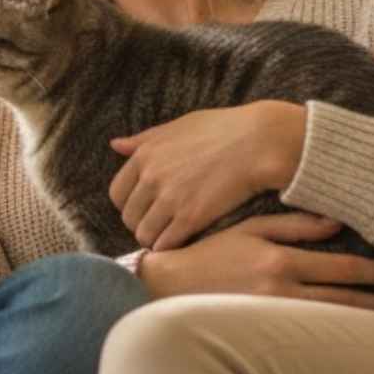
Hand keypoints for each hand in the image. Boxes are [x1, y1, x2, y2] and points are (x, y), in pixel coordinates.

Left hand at [109, 101, 305, 251]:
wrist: (259, 142)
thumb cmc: (222, 129)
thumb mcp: (178, 126)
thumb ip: (144, 139)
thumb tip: (115, 145)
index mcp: (144, 155)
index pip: (117, 194)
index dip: (129, 205)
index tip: (145, 209)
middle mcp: (151, 178)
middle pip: (129, 218)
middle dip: (142, 224)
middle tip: (160, 226)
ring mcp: (169, 199)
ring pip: (144, 235)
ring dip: (155, 239)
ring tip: (172, 236)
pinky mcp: (190, 217)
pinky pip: (165, 244)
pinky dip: (171, 247)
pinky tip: (184, 242)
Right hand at [137, 212, 373, 314]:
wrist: (166, 287)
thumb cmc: (206, 254)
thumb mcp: (247, 229)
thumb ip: (291, 225)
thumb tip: (335, 223)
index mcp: (278, 261)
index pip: (339, 268)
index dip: (372, 273)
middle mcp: (279, 291)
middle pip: (341, 299)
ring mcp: (271, 316)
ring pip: (328, 320)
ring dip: (361, 320)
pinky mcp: (261, 333)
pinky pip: (306, 335)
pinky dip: (331, 333)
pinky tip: (347, 335)